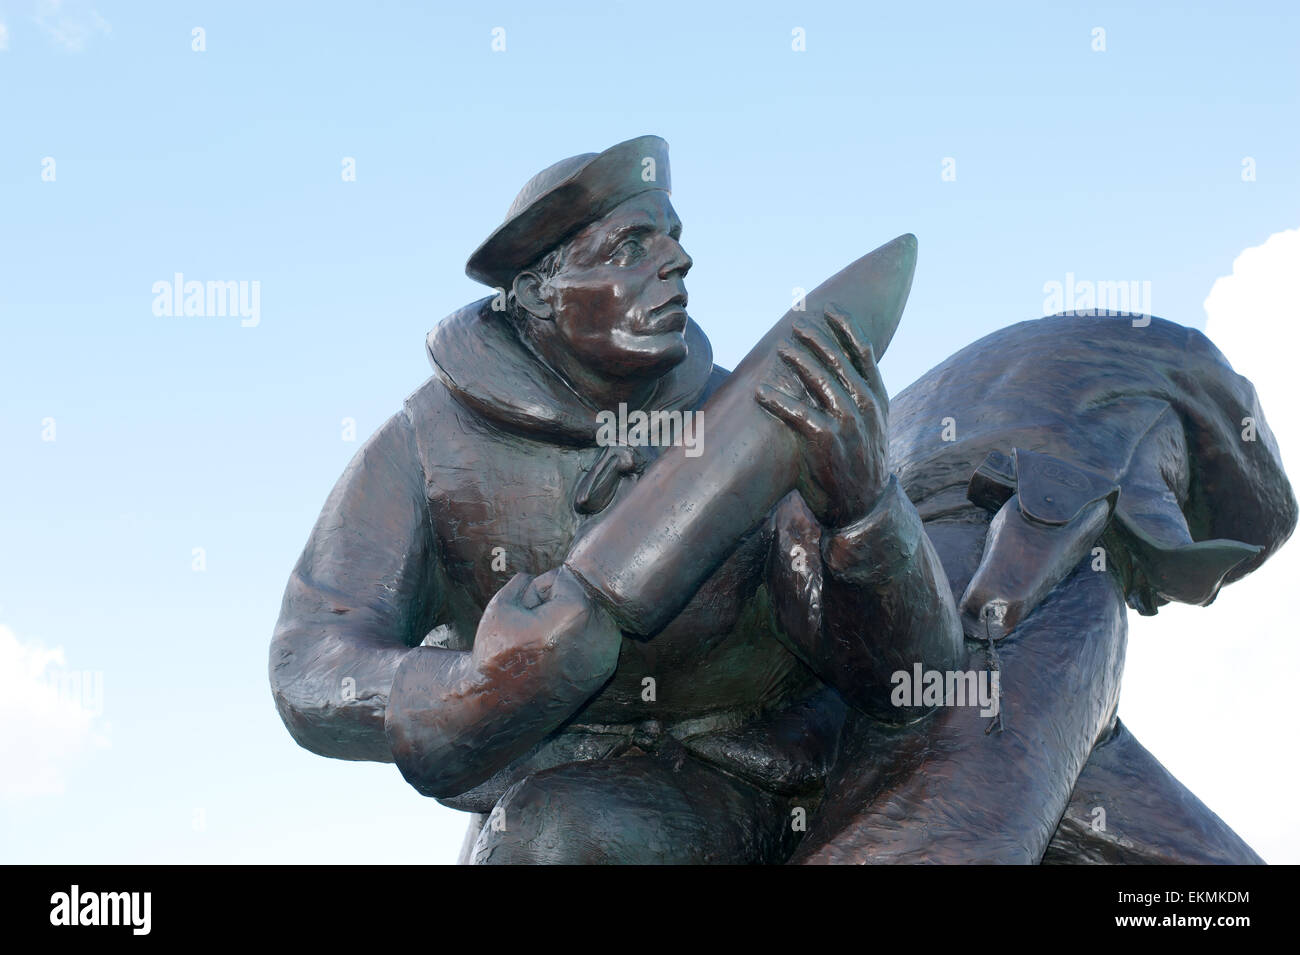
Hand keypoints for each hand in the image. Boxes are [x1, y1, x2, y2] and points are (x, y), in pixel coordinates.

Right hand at [472, 566, 620, 691]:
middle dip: (556, 605)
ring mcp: (607, 654)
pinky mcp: (606, 670)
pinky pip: (595, 639)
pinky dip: (578, 641)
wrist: (502, 708)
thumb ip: (525, 581)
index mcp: (577, 612)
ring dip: (569, 622)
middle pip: (579, 596)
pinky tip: (557, 657)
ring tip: (544, 643)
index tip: (523, 614)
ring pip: (589, 616)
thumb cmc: (499, 656)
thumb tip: (537, 577)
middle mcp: (600, 632)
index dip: (537, 592)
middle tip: (532, 629)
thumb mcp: (502, 606)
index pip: (562, 579)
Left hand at [755, 304, 888, 528]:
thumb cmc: (859, 462)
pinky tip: (761, 392)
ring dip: (798, 363)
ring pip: (820, 382)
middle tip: (797, 323)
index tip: (830, 309)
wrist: (864, 506)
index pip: (864, 353)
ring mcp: (848, 423)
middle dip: (817, 339)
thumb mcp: (870, 426)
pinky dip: (778, 402)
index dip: (846, 328)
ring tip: (780, 350)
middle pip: (839, 361)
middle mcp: (866, 406)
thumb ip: (856, 398)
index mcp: (877, 398)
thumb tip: (834, 371)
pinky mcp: (827, 442)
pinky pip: (799, 415)